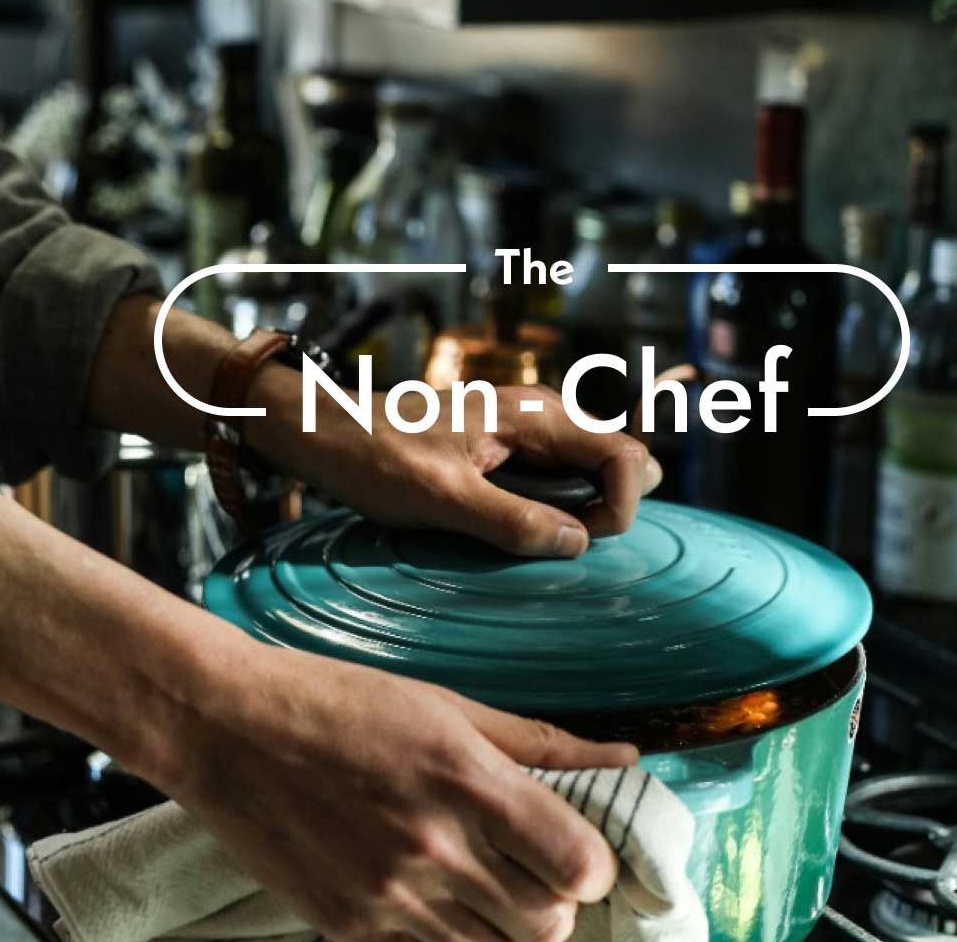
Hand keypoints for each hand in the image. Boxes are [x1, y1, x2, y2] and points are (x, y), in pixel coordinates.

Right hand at [166, 642, 638, 941]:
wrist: (226, 729)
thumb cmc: (338, 701)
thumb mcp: (445, 704)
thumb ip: (539, 742)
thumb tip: (625, 754)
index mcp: (466, 778)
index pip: (578, 864)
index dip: (591, 863)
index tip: (573, 848)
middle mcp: (435, 846)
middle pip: (548, 924)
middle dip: (553, 900)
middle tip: (528, 867)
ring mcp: (389, 898)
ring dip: (504, 926)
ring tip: (481, 884)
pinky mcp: (346, 930)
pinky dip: (446, 939)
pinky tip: (431, 901)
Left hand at [249, 374, 661, 558]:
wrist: (330, 431)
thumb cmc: (378, 457)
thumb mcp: (443, 499)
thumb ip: (513, 520)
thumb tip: (577, 543)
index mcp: (535, 415)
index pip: (625, 455)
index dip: (622, 506)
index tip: (581, 543)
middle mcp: (543, 412)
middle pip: (619, 460)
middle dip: (609, 509)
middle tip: (559, 545)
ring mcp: (529, 426)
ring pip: (592, 469)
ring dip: (583, 510)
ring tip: (536, 540)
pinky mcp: (512, 443)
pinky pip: (560, 474)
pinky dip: (558, 505)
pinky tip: (521, 527)